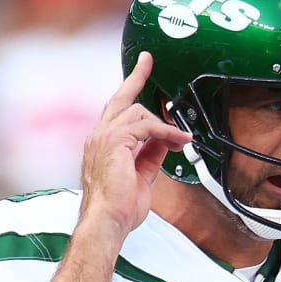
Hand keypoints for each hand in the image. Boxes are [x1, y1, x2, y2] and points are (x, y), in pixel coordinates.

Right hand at [79, 53, 190, 239]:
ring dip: (164, 125)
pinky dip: (166, 132)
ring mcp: (103, 137)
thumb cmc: (119, 209)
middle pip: (120, 99)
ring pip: (137, 112)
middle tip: (147, 60)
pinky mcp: (114, 141)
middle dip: (135, 77)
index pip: (117, 114)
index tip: (139, 79)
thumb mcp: (141, 177)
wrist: (107, 221)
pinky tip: (178, 141)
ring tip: (181, 140)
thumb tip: (163, 141)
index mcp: (102, 145)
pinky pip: (145, 126)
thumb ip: (151, 156)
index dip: (130, 96)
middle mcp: (99, 137)